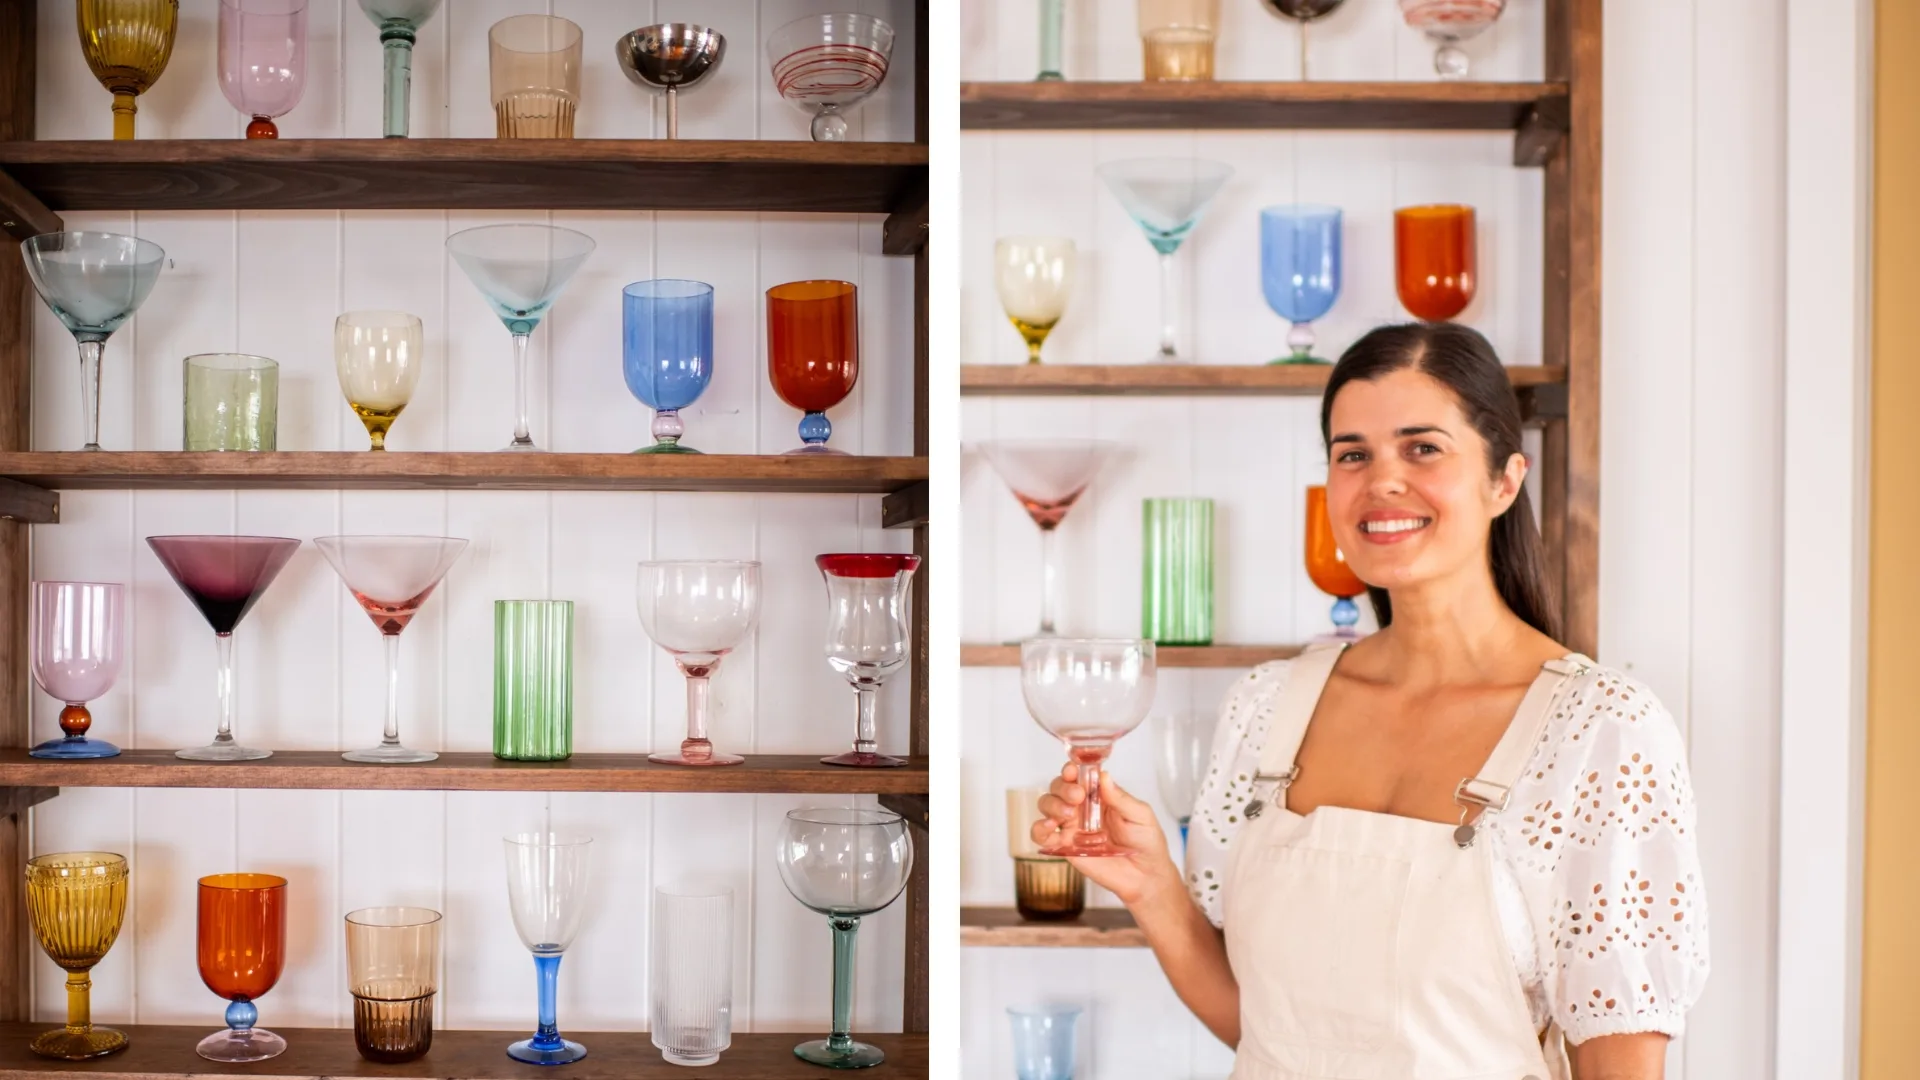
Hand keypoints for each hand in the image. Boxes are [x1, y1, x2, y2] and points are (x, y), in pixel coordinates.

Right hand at [1031, 763, 1181, 907]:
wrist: (1144, 876)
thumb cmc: (1146, 842)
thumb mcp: (1140, 815)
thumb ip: (1121, 797)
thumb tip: (1104, 776)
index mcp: (1099, 795)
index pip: (1078, 776)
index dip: (1071, 770)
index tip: (1073, 771)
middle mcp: (1082, 808)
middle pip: (1058, 787)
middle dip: (1063, 787)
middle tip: (1077, 796)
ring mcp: (1071, 826)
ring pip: (1047, 805)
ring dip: (1052, 804)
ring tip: (1068, 814)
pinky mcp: (1064, 846)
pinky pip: (1042, 835)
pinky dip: (1039, 828)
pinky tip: (1050, 827)